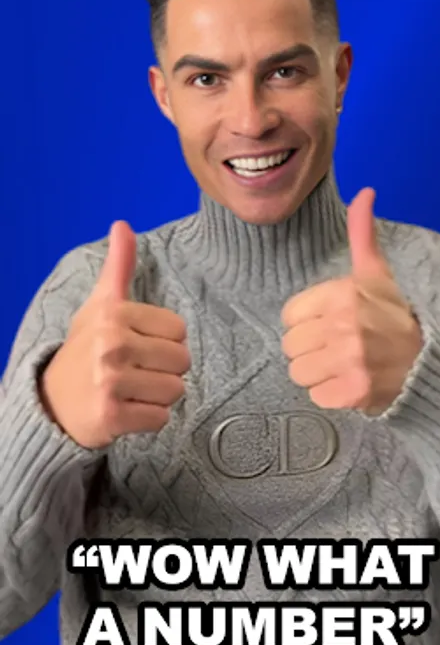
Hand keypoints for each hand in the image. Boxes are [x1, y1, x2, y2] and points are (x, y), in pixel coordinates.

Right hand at [40, 221, 189, 448]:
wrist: (52, 400)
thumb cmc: (86, 348)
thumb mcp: (101, 303)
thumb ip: (119, 266)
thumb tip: (123, 224)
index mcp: (114, 314)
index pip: (180, 330)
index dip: (164, 341)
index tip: (138, 345)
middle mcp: (111, 345)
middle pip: (182, 361)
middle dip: (165, 370)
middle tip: (136, 372)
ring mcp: (109, 382)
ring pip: (175, 391)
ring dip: (158, 396)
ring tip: (131, 391)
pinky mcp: (110, 416)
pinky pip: (160, 418)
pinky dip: (148, 420)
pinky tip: (126, 410)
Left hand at [281, 188, 422, 414]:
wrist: (426, 361)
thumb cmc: (392, 315)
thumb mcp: (376, 273)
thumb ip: (361, 234)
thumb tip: (364, 192)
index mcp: (341, 294)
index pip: (289, 316)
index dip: (306, 322)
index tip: (329, 324)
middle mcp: (343, 326)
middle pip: (290, 347)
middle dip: (310, 350)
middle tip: (337, 347)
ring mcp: (348, 360)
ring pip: (299, 373)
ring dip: (317, 374)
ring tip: (342, 365)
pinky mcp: (352, 391)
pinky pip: (315, 396)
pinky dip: (330, 394)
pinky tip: (350, 382)